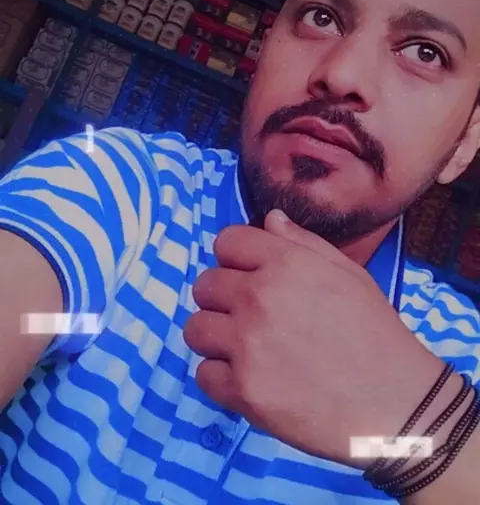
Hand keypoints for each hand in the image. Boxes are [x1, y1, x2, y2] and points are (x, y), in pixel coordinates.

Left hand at [184, 210, 443, 465]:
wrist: (395, 404)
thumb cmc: (376, 333)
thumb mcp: (349, 274)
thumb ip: (304, 242)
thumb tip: (270, 218)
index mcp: (286, 264)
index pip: (226, 241)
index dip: (235, 256)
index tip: (248, 273)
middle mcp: (258, 298)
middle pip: (205, 284)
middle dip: (223, 296)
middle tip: (249, 316)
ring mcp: (247, 346)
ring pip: (195, 328)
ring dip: (215, 336)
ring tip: (244, 348)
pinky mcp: (242, 391)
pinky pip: (203, 374)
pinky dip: (222, 377)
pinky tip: (249, 379)